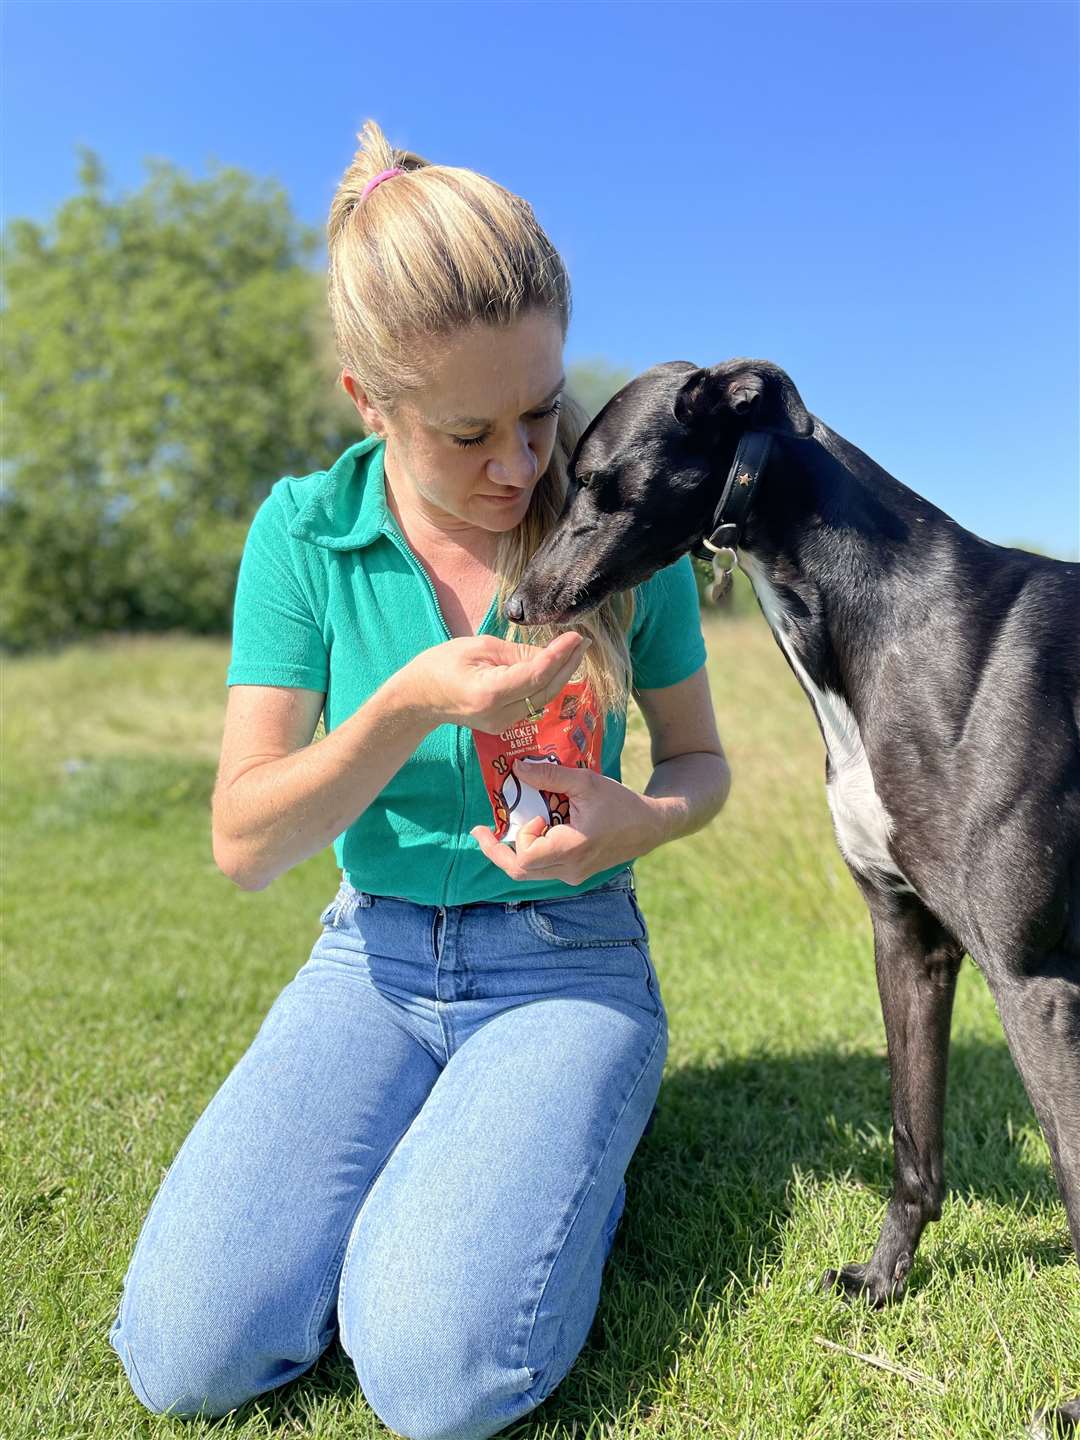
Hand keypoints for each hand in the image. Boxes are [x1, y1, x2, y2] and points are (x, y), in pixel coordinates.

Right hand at [400, 632, 590, 732]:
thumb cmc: (441, 664)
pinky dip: (547, 684)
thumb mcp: (478, 647)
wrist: (419, 698)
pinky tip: (556, 666)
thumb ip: (516, 652)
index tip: (575, 636)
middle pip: (546, 690)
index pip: (536, 674)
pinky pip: (533, 702)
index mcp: (490, 693)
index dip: (559, 655)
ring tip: (574, 650)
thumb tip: (548, 653)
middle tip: (583, 641)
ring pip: (543, 698)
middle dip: (568, 664)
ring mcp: (503, 724)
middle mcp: (500, 714)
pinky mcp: (505, 724)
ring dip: (561, 674)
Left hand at [469, 758, 664, 884]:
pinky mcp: (575, 874)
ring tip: (505, 827)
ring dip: (515, 850)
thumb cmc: (620, 803)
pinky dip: (531, 852)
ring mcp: (572, 876)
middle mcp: (569, 870)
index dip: (516, 838)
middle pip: (519, 871)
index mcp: (571, 849)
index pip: (524, 860)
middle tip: (481, 831)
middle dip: (498, 850)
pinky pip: (543, 869)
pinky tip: (532, 831)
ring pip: (529, 873)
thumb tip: (517, 769)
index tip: (526, 817)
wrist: (649, 827)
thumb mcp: (585, 782)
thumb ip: (550, 776)